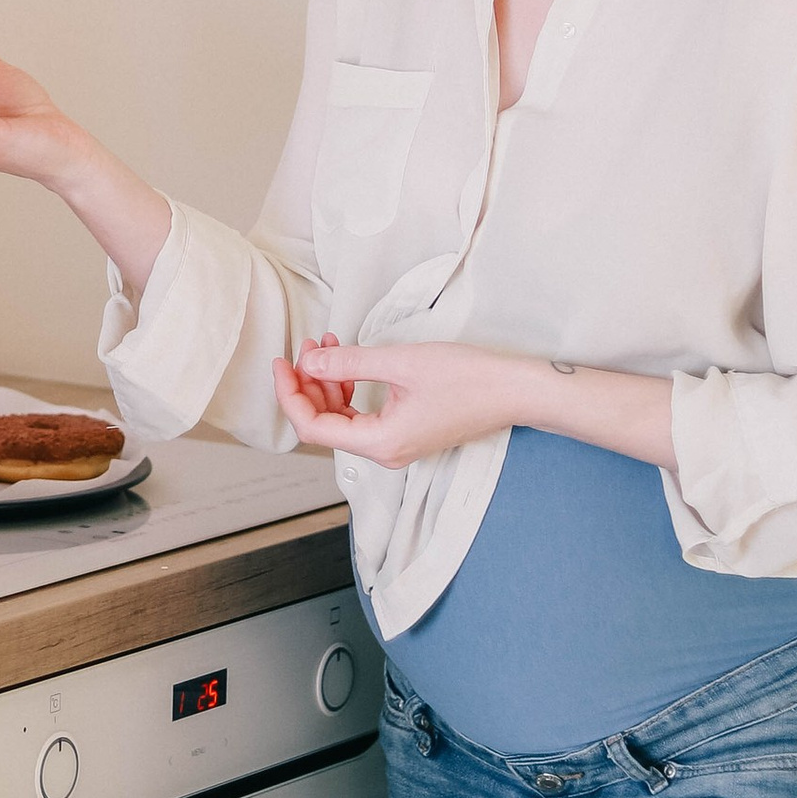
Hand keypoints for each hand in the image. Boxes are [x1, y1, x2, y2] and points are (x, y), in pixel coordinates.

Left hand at [274, 338, 528, 468]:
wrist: (514, 390)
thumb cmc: (467, 378)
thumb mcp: (400, 362)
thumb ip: (349, 364)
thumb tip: (308, 362)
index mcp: (380, 442)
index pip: (313, 428)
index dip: (290, 395)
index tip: (282, 362)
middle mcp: (384, 452)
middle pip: (324, 424)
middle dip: (309, 384)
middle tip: (306, 346)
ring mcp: (396, 444)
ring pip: (343, 418)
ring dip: (329, 383)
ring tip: (327, 345)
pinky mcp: (406, 432)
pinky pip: (363, 416)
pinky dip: (350, 389)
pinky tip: (348, 362)